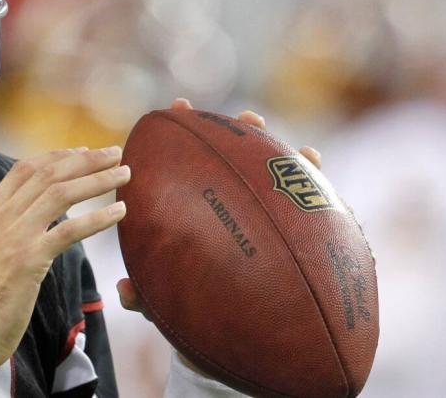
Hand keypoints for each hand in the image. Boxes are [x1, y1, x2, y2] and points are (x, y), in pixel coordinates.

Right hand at [0, 146, 129, 395]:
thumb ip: (4, 233)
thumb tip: (31, 223)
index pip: (23, 170)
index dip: (56, 156)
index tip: (82, 151)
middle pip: (46, 175)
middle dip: (83, 160)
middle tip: (113, 153)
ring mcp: (11, 237)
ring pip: (59, 194)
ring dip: (96, 181)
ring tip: (123, 174)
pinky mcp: (27, 260)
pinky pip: (68, 230)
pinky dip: (97, 218)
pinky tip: (118, 213)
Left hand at [116, 98, 321, 375]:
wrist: (222, 340)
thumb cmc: (186, 311)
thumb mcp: (162, 304)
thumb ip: (144, 297)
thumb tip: (125, 289)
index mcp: (186, 212)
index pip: (182, 165)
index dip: (181, 132)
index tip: (180, 106)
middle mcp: (222, 207)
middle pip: (229, 161)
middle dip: (240, 135)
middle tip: (249, 119)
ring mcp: (253, 217)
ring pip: (269, 179)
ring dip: (284, 158)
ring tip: (298, 146)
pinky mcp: (286, 236)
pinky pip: (304, 211)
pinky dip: (316, 190)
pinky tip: (320, 169)